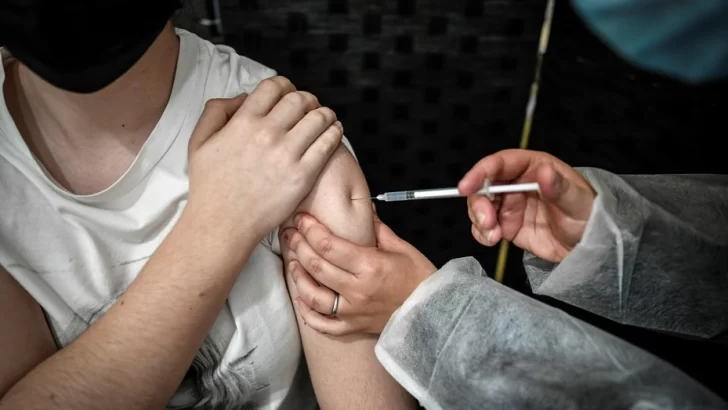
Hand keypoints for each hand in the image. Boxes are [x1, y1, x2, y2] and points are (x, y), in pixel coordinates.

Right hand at [185, 76, 342, 243]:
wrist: (222, 224)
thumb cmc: (210, 187)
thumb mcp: (199, 141)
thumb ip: (216, 111)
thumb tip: (243, 97)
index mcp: (243, 122)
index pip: (274, 87)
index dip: (285, 85)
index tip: (289, 92)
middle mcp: (267, 134)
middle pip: (299, 99)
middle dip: (307, 99)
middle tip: (310, 107)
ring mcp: (287, 154)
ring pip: (319, 118)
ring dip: (324, 114)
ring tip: (325, 118)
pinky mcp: (303, 175)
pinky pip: (328, 144)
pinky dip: (334, 133)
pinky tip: (334, 132)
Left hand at [279, 208, 436, 335]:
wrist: (434, 314)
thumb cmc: (421, 280)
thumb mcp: (402, 249)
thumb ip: (379, 230)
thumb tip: (365, 209)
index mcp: (370, 266)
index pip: (329, 245)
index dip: (311, 230)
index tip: (302, 220)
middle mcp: (357, 290)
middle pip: (317, 266)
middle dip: (299, 246)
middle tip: (290, 234)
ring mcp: (353, 311)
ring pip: (313, 296)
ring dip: (299, 277)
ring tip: (293, 263)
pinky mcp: (353, 327)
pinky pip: (324, 324)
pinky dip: (308, 313)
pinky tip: (301, 299)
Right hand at [459, 149, 595, 262]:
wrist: (590, 245)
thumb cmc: (589, 214)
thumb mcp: (578, 201)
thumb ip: (560, 188)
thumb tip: (544, 172)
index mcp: (533, 167)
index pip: (500, 163)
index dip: (480, 172)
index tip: (467, 186)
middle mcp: (517, 183)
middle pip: (484, 186)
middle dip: (479, 204)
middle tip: (487, 222)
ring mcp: (510, 205)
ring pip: (480, 207)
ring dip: (480, 220)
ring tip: (494, 236)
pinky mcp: (507, 225)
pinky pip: (484, 226)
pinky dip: (482, 233)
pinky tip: (493, 239)